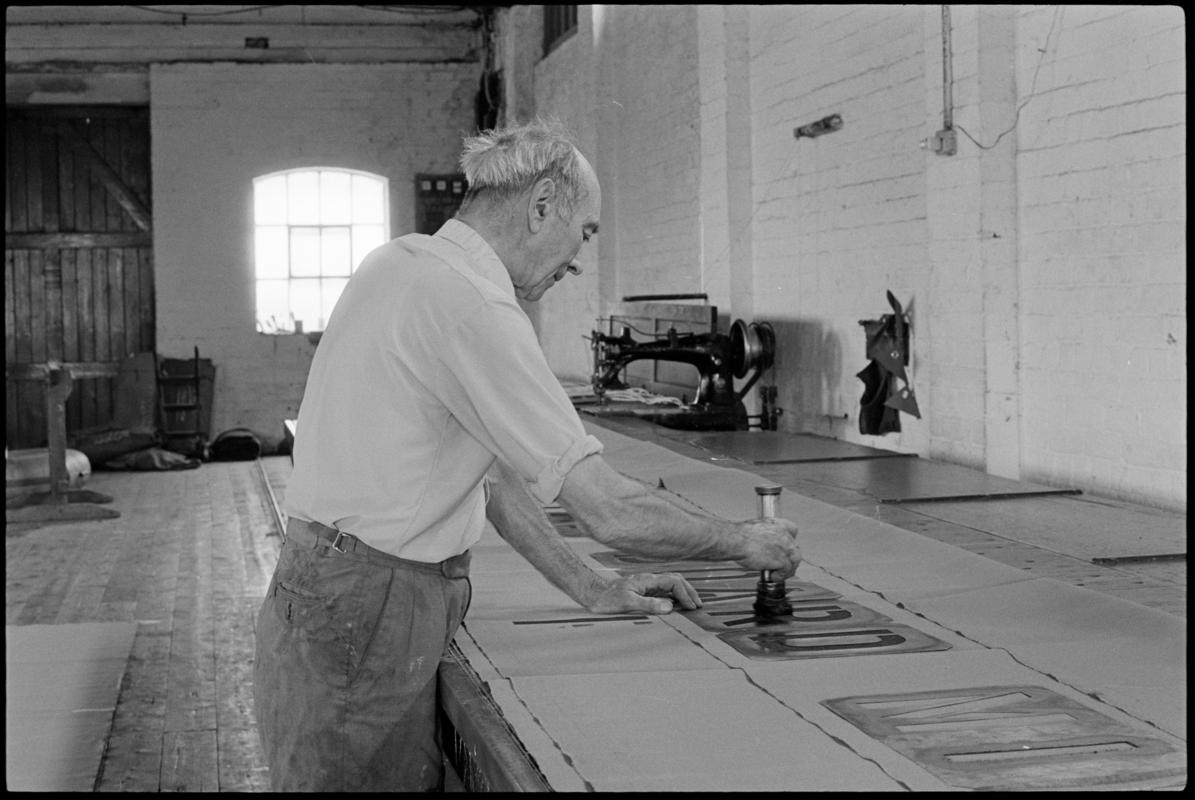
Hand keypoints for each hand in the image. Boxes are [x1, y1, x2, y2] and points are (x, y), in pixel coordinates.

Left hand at [586, 572, 701, 614]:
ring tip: (692, 605)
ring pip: (671, 584)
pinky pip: (663, 591)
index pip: (674, 582)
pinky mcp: (643, 591)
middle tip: (698, 605)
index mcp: (647, 580)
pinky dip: (674, 596)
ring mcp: (647, 585)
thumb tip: (670, 606)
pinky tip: (676, 605)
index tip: (692, 607)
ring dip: (683, 593)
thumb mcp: (628, 603)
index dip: (685, 594)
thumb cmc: (607, 599)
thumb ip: (649, 604)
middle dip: (689, 591)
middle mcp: (649, 580)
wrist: (593, 596)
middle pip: (676, 580)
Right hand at [735, 518, 801, 580]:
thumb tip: (761, 544)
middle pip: (795, 548)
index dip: (790, 540)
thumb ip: (763, 536)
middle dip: (788, 558)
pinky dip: (780, 576)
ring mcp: (785, 548)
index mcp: (777, 525)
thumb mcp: (754, 529)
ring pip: (795, 561)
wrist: (736, 540)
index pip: (793, 530)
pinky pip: (787, 571)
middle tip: (780, 565)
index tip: (785, 547)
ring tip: (778, 574)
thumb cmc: (739, 535)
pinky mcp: (782, 560)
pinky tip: (773, 577)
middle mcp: (784, 535)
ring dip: (787, 569)